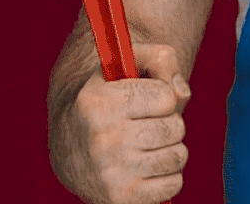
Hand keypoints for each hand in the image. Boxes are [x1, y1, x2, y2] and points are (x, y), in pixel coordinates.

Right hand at [53, 42, 193, 203]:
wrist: (69, 148)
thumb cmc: (107, 100)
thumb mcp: (124, 66)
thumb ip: (160, 59)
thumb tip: (180, 93)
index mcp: (99, 103)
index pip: (167, 97)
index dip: (162, 97)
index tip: (145, 100)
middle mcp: (102, 139)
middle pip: (175, 128)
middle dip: (169, 123)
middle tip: (148, 123)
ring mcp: (111, 173)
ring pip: (178, 157)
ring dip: (171, 149)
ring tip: (148, 145)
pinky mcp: (121, 198)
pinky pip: (174, 185)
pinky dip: (168, 176)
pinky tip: (147, 167)